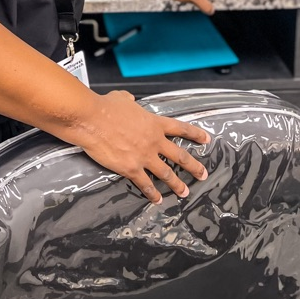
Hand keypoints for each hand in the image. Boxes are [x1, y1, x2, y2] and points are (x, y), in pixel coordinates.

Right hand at [78, 89, 209, 203]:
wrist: (93, 120)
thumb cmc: (106, 107)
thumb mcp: (122, 98)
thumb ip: (130, 101)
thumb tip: (130, 100)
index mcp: (154, 123)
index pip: (180, 129)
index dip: (195, 134)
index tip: (206, 139)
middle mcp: (154, 141)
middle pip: (179, 156)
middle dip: (193, 166)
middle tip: (202, 174)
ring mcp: (144, 157)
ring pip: (166, 174)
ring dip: (177, 184)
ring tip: (184, 192)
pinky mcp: (131, 169)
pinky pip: (145, 184)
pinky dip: (152, 193)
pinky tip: (157, 200)